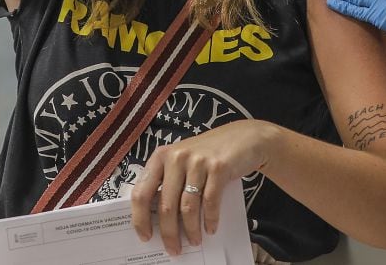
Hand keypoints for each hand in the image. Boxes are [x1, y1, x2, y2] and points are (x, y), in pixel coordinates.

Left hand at [129, 119, 273, 255]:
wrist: (245, 136)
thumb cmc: (209, 153)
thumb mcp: (183, 161)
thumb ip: (169, 182)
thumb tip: (158, 220)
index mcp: (161, 156)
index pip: (142, 192)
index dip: (140, 219)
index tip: (146, 236)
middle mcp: (177, 157)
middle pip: (166, 205)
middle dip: (169, 233)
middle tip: (174, 248)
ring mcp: (198, 161)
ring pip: (188, 207)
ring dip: (190, 230)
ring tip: (194, 240)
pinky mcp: (218, 167)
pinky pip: (210, 201)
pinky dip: (210, 219)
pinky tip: (210, 228)